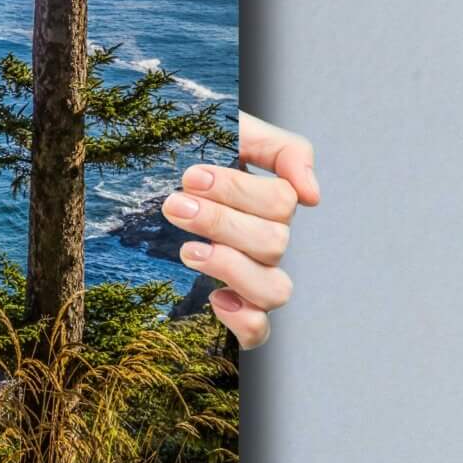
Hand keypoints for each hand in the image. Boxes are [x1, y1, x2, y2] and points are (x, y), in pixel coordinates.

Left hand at [166, 111, 318, 350]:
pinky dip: (243, 321)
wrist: (150, 174)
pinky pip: (259, 331)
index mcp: (271, 202)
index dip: (238, 191)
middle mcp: (269, 242)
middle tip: (174, 205)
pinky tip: (214, 298)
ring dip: (231, 268)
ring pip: (275, 290)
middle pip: (274, 243)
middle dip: (220, 222)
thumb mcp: (233, 131)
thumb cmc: (196, 152)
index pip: (281, 202)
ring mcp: (255, 278)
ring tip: (187, 251)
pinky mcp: (236, 309)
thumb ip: (281, 148)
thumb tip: (312, 195)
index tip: (191, 177)